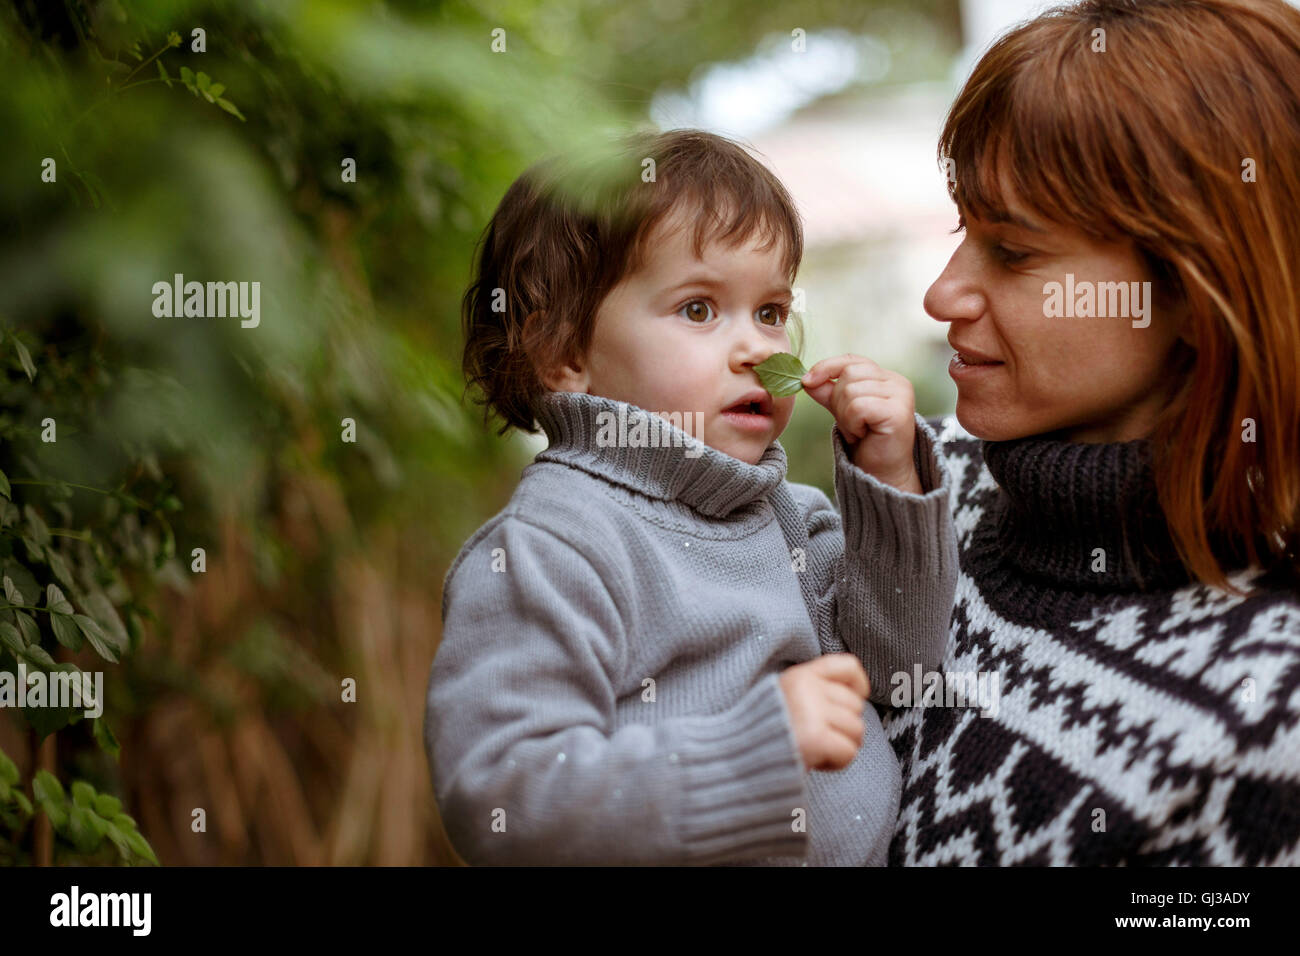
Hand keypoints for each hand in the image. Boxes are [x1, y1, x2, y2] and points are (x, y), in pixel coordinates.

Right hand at [778, 653, 869, 771]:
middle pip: (856, 706)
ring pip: (857, 730)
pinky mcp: (816, 737)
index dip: (859, 686)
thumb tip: (856, 698)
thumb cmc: (769, 731)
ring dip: (841, 746)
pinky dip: (837, 762)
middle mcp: (809, 688)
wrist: (740, 756)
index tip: (852, 703)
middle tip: (819, 737)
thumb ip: (816, 690)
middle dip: (844, 727)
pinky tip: (817, 761)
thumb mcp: (788, 695)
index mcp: (801, 675)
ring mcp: (813, 711)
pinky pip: (849, 752)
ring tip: (817, 750)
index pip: (848, 666)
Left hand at [801, 354, 921, 492]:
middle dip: (838, 400)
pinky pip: (857, 406)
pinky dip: (852, 423)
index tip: (806, 381)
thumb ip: (827, 391)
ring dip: (845, 415)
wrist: (881, 472)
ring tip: (859, 430)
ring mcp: (901, 396)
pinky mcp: (898, 412)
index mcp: (887, 377)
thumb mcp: (842, 410)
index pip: (851, 360)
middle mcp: (897, 382)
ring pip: (850, 391)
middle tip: (851, 423)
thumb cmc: (865, 441)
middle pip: (848, 374)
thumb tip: (806, 378)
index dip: (826, 367)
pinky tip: (864, 434)